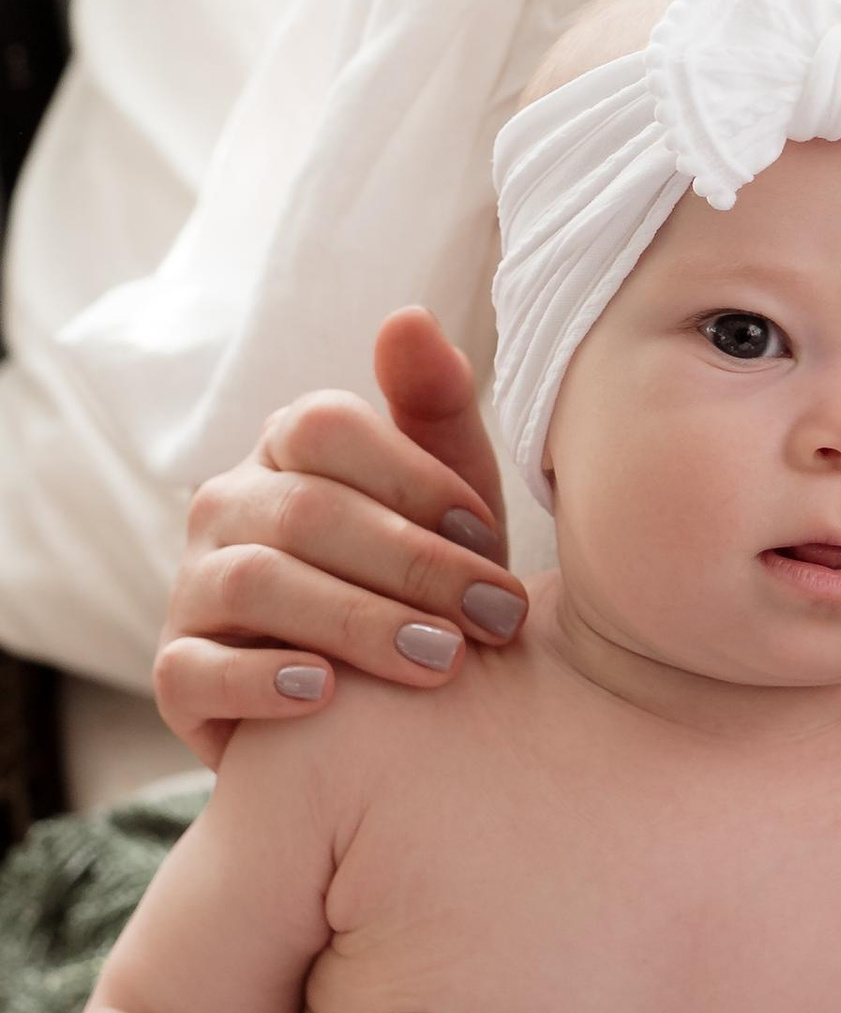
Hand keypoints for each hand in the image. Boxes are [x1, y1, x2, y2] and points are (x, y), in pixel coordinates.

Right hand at [155, 308, 527, 761]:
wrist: (383, 697)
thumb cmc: (421, 577)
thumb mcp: (447, 495)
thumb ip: (436, 406)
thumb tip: (410, 315)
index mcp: (289, 447)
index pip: (327, 427)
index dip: (415, 480)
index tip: (491, 539)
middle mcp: (226, 502)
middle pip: (305, 511)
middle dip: (413, 564)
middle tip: (494, 618)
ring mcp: (192, 585)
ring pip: (254, 583)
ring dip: (356, 622)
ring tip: (440, 662)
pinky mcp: (175, 672)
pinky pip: (195, 669)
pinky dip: (260, 682)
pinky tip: (326, 695)